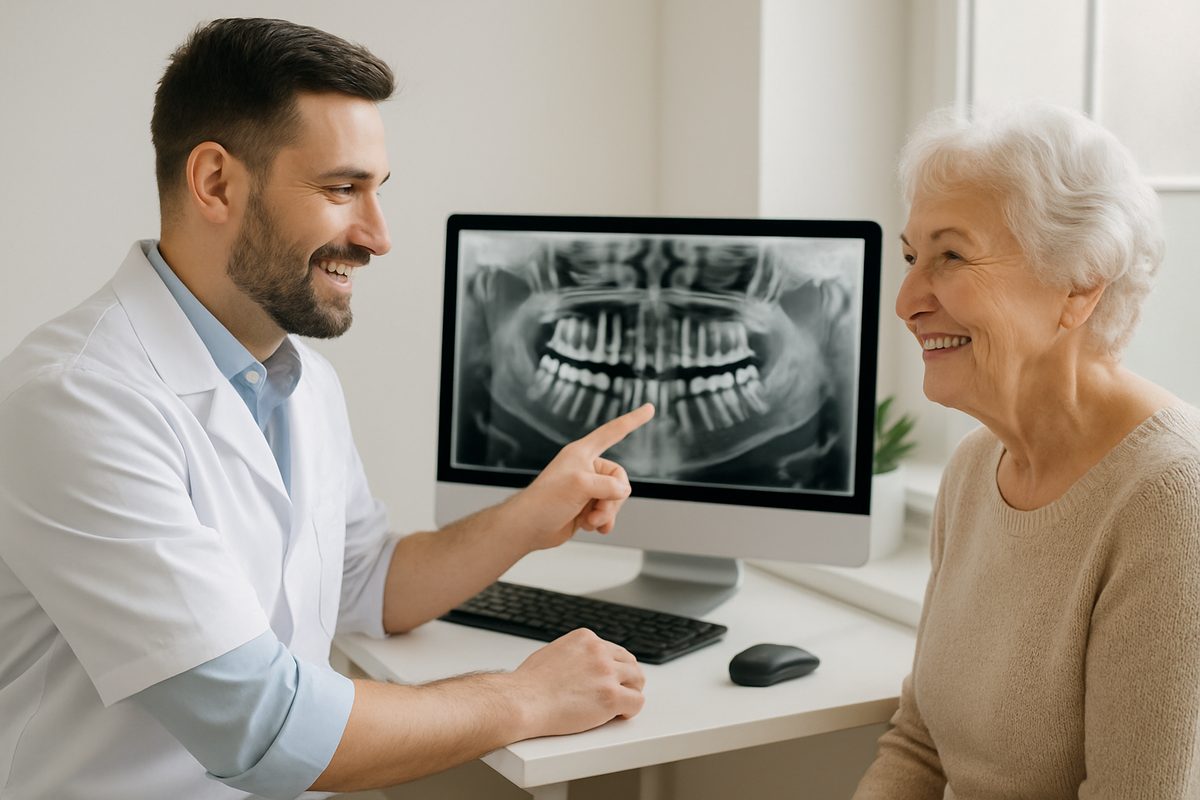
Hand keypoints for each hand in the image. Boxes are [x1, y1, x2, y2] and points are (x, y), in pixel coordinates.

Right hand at [507, 628, 645, 737]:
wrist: (522, 701)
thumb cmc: (530, 684)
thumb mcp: (554, 652)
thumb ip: (575, 655)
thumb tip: (581, 666)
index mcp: (586, 639)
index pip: (614, 650)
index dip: (613, 668)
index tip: (609, 680)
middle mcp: (599, 651)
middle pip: (630, 663)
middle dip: (626, 679)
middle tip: (619, 694)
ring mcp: (606, 673)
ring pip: (638, 680)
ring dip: (630, 693)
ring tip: (619, 706)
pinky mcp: (611, 696)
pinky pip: (637, 702)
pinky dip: (630, 710)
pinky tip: (618, 715)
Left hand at [510, 403, 654, 550]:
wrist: (529, 528)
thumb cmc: (544, 501)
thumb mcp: (580, 486)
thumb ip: (608, 485)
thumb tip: (622, 491)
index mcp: (582, 453)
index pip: (613, 431)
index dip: (632, 420)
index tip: (649, 409)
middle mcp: (586, 468)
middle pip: (619, 478)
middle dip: (612, 499)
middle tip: (596, 510)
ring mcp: (587, 489)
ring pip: (615, 498)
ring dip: (606, 513)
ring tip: (590, 520)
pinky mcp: (586, 506)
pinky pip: (608, 512)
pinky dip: (603, 521)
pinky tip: (594, 527)